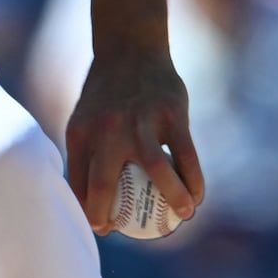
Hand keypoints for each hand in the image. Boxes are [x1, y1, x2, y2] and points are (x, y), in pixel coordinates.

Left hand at [65, 45, 202, 234]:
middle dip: (110, 216)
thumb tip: (92, 201)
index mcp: (81, 132)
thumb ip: (87, 155)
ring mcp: (140, 120)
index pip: (79, 182)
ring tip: (182, 217)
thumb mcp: (84, 119)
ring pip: (158, 172)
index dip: (88, 211)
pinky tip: (197, 195)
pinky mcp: (171, 113)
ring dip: (172, 200)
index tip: (104, 227)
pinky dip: (194, 179)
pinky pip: (186, 155)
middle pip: (104, 184)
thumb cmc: (106, 93)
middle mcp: (107, 129)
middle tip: (129, 230)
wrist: (130, 47)